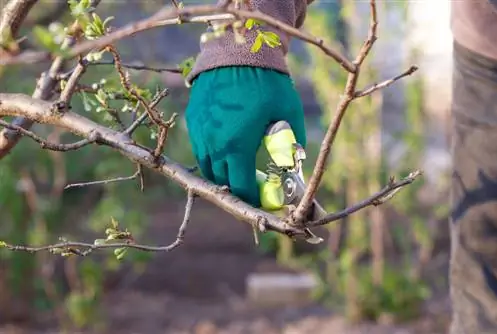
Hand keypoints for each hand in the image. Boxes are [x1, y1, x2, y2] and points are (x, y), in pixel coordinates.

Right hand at [184, 66, 306, 206]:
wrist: (237, 50)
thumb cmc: (266, 82)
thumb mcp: (286, 113)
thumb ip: (290, 144)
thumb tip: (292, 166)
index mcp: (235, 145)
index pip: (240, 187)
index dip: (251, 199)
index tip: (261, 200)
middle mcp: (212, 144)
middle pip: (221, 180)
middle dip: (236, 188)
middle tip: (251, 186)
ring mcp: (199, 132)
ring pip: (207, 166)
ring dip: (222, 173)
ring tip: (237, 169)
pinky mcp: (193, 121)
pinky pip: (201, 148)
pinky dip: (212, 155)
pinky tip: (226, 148)